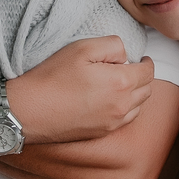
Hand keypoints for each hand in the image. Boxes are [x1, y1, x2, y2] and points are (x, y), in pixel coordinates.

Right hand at [11, 36, 155, 143]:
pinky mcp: (102, 133)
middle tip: (130, 68)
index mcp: (121, 82)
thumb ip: (113, 45)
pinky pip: (125, 120)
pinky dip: (126, 109)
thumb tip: (126, 56)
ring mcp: (113, 122)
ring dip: (136, 94)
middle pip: (147, 90)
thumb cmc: (53, 76)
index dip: (146, 62)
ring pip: (138, 107)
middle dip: (142, 77)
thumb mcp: (83, 47)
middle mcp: (123, 106)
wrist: (30, 110)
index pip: (148, 72)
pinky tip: (110, 100)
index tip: (141, 58)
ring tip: (120, 84)